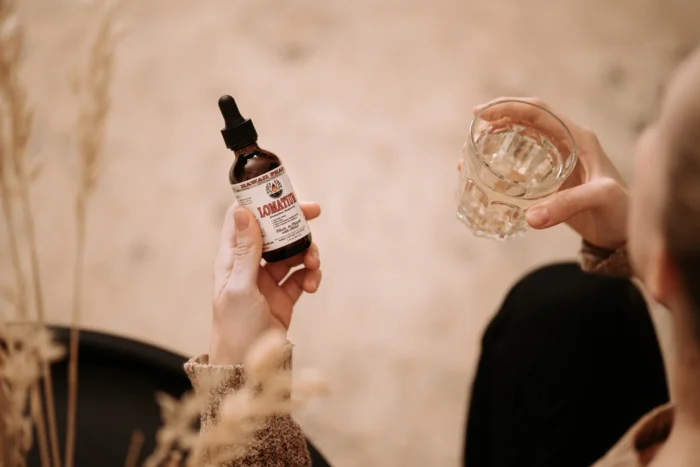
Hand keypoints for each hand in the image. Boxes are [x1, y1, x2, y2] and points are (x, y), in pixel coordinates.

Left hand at [209, 202, 321, 364]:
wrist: (246, 369)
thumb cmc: (235, 328)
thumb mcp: (240, 287)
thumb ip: (246, 251)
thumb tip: (244, 211)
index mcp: (231, 259)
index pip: (244, 219)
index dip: (262, 203)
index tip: (283, 195)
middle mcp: (249, 266)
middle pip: (274, 232)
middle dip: (294, 223)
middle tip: (314, 213)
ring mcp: (268, 281)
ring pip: (293, 253)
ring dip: (307, 252)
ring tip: (314, 264)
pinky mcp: (284, 297)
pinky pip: (302, 276)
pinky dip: (311, 276)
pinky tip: (312, 285)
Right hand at [459, 97, 628, 248]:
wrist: (626, 233)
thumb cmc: (621, 211)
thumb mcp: (599, 200)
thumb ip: (567, 205)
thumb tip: (530, 217)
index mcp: (578, 137)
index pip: (539, 111)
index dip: (509, 107)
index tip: (481, 114)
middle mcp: (566, 143)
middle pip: (525, 120)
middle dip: (496, 119)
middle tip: (471, 129)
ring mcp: (556, 161)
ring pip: (520, 140)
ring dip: (495, 140)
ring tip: (470, 149)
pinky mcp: (549, 179)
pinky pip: (520, 164)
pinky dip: (500, 164)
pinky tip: (483, 173)